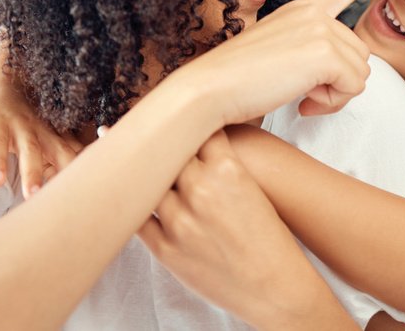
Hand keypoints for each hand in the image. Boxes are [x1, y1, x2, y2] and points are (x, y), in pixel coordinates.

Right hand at [0, 44, 83, 197]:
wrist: (8, 78)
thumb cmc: (31, 118)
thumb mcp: (51, 136)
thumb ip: (68, 156)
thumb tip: (87, 183)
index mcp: (62, 139)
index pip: (82, 156)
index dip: (94, 169)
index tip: (106, 189)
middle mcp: (46, 134)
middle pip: (62, 156)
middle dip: (67, 179)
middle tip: (70, 204)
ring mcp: (22, 128)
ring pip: (30, 151)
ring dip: (32, 173)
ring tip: (31, 195)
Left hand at [137, 131, 347, 328]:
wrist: (276, 286)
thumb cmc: (272, 236)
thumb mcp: (253, 187)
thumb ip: (224, 161)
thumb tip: (200, 140)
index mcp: (229, 168)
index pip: (196, 129)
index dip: (185, 122)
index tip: (177, 117)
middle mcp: (201, 190)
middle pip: (167, 150)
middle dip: (161, 141)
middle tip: (145, 126)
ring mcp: (179, 220)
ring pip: (148, 181)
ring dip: (142, 170)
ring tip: (128, 154)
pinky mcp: (166, 248)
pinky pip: (139, 218)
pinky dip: (134, 205)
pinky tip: (132, 194)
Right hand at [166, 0, 401, 126]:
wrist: (211, 88)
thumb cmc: (237, 79)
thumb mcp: (277, 54)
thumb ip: (308, 52)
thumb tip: (335, 74)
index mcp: (300, 10)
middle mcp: (313, 14)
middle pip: (359, 53)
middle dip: (339, 82)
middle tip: (303, 92)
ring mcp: (319, 29)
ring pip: (360, 73)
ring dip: (335, 94)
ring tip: (299, 94)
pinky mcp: (324, 51)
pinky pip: (352, 87)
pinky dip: (331, 102)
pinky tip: (302, 100)